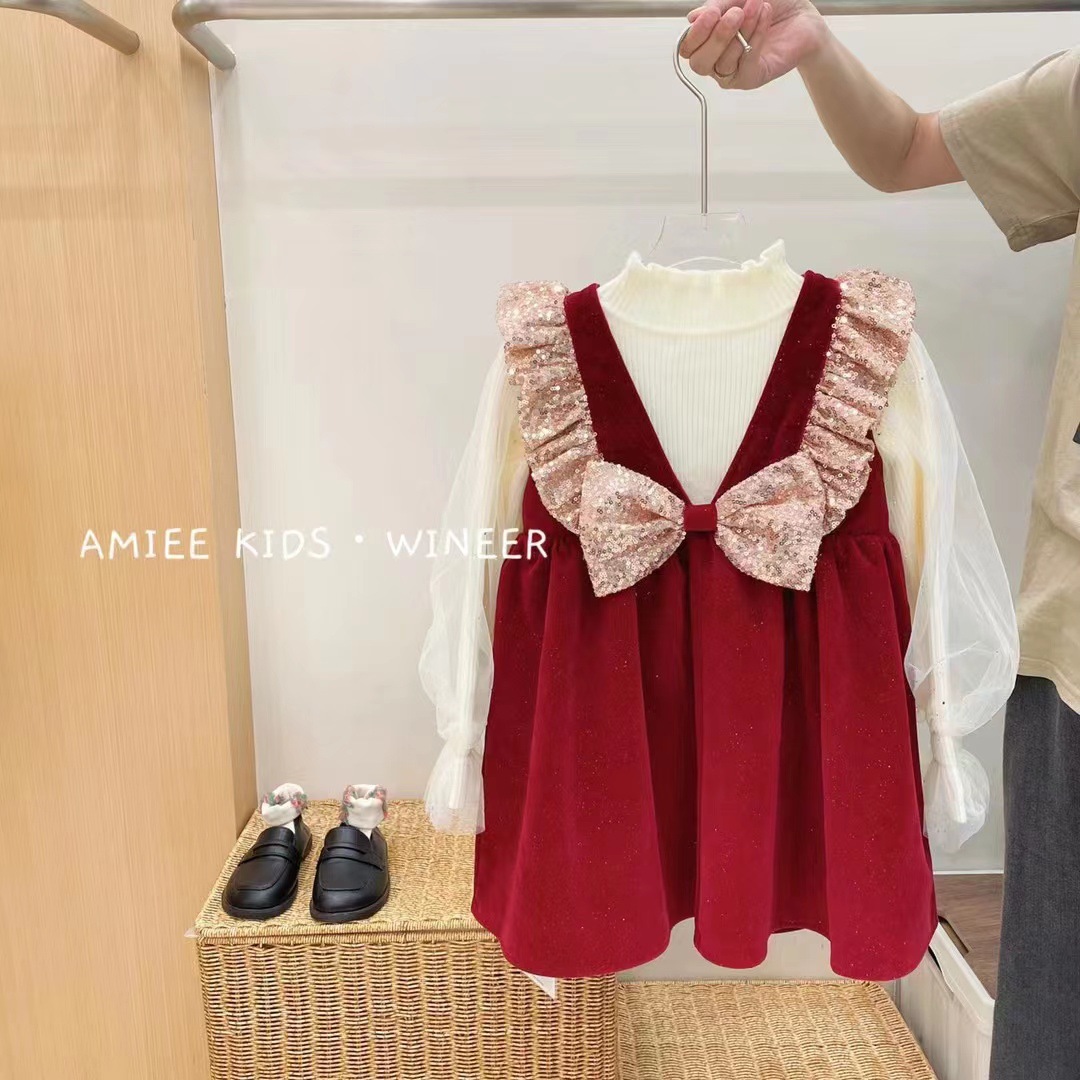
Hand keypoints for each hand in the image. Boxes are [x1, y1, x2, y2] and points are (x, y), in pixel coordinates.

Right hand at [679, 0, 828, 89]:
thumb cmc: (769, 6)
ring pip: (723, 63)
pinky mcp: (752, 77)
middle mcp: (716, 59)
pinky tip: (764, 16)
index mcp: (707, 40)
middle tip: (735, 14)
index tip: (711, 13)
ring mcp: (733, 71)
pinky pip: (745, 63)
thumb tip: (693, 18)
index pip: (687, 48)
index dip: (695, 33)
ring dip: (741, 31)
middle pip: (699, 63)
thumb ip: (716, 8)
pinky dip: (755, 36)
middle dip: (716, 37)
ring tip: (756, 7)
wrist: (800, 14)